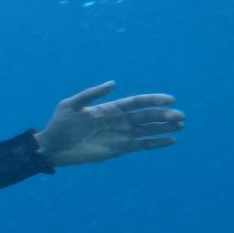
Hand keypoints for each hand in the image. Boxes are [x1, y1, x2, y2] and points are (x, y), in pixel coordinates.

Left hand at [35, 81, 184, 167]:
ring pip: (147, 130)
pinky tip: (171, 140)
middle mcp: (118, 121)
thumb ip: (91, 94)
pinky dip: (156, 143)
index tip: (171, 100)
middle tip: (181, 117)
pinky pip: (141, 145)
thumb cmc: (59, 125)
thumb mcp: (71, 105)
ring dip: (164, 128)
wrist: (52, 148)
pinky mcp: (118, 149)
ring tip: (181, 126)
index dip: (153, 100)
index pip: (136, 102)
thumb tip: (113, 83)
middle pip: (146, 116)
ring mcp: (120, 135)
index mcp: (109, 108)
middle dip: (164, 116)